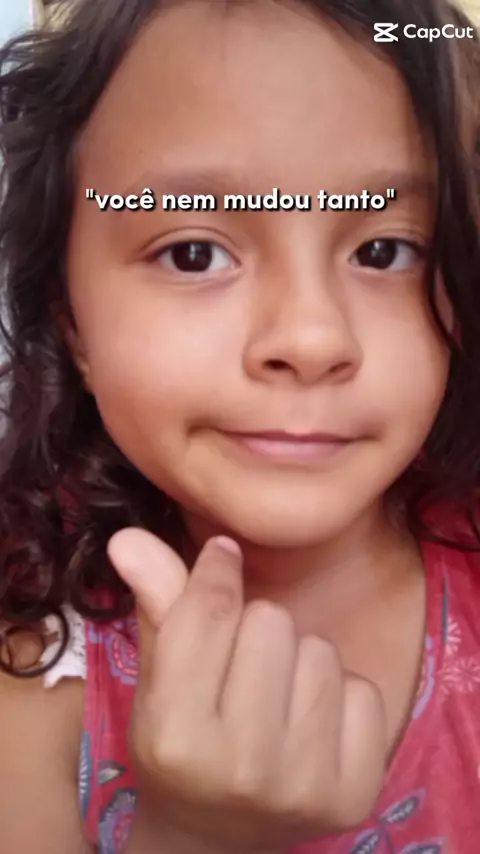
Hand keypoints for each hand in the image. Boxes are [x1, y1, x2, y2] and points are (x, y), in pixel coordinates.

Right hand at [108, 529, 386, 852]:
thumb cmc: (179, 749)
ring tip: (275, 696)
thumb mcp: (156, 685)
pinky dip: (340, 696)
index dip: (216, 569)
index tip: (223, 553)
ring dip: (298, 660)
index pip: (208, 615)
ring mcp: (304, 784)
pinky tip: (312, 725)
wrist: (215, 841)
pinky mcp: (356, 793)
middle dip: (255, 628)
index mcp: (175, 734)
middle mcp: (240, 764)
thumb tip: (129, 535)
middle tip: (241, 663)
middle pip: (270, 621)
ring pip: (319, 650)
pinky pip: (363, 691)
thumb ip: (155, 607)